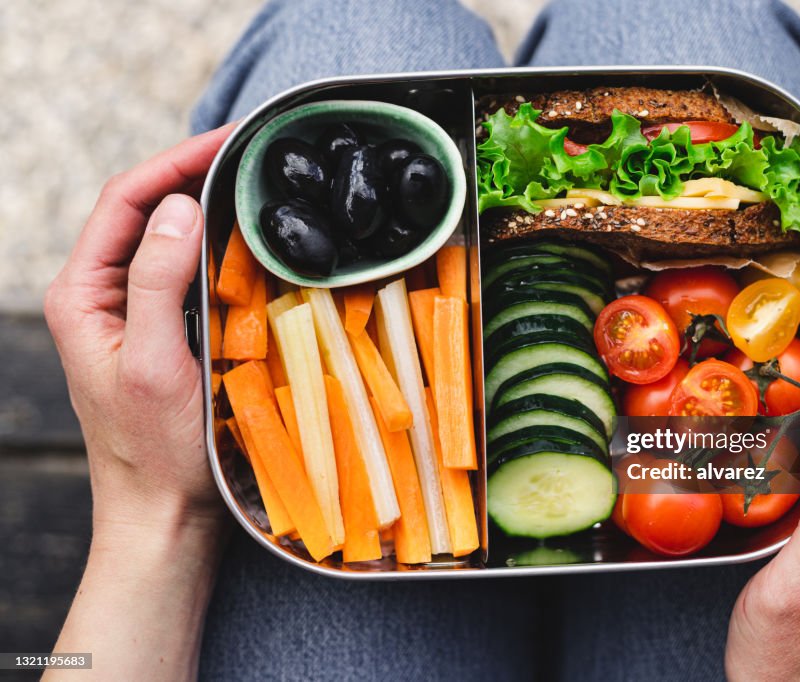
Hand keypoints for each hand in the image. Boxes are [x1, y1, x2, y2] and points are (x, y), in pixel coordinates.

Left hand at [45, 124, 234, 680]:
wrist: (165, 514)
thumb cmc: (157, 452)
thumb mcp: (157, 364)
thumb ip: (156, 282)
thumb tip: (179, 207)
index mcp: (82, 295)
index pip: (124, 202)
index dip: (174, 162)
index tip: (230, 140)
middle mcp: (101, 296)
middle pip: (144, 211)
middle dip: (195, 175)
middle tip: (254, 155)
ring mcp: (132, 314)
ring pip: (167, 240)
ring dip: (209, 209)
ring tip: (257, 186)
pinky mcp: (162, 332)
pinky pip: (187, 274)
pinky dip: (219, 250)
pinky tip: (252, 243)